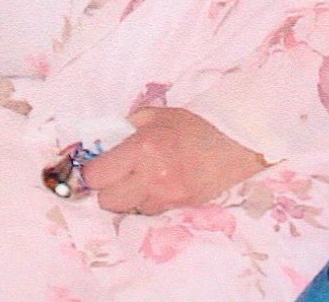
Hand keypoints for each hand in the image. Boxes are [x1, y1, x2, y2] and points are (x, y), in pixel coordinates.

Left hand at [77, 107, 267, 215]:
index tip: (99, 166)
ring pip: (128, 210)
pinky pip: (150, 212)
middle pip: (107, 202)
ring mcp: (166, 197)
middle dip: (107, 189)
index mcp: (141, 148)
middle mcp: (150, 177)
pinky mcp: (179, 208)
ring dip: (128, 198)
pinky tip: (157, 187)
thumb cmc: (194, 125)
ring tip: (140, 181)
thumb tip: (104, 141)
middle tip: (117, 176)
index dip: (93, 172)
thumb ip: (127, 126)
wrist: (235, 143)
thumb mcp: (156, 115)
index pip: (97, 175)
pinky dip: (148, 202)